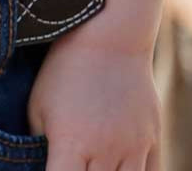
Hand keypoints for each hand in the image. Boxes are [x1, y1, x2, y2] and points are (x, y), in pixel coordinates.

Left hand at [26, 34, 161, 170]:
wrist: (110, 35)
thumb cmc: (65, 69)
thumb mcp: (38, 104)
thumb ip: (39, 143)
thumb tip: (41, 162)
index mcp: (71, 144)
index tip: (54, 169)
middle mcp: (105, 151)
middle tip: (76, 162)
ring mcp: (133, 147)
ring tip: (97, 165)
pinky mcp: (152, 139)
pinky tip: (121, 167)